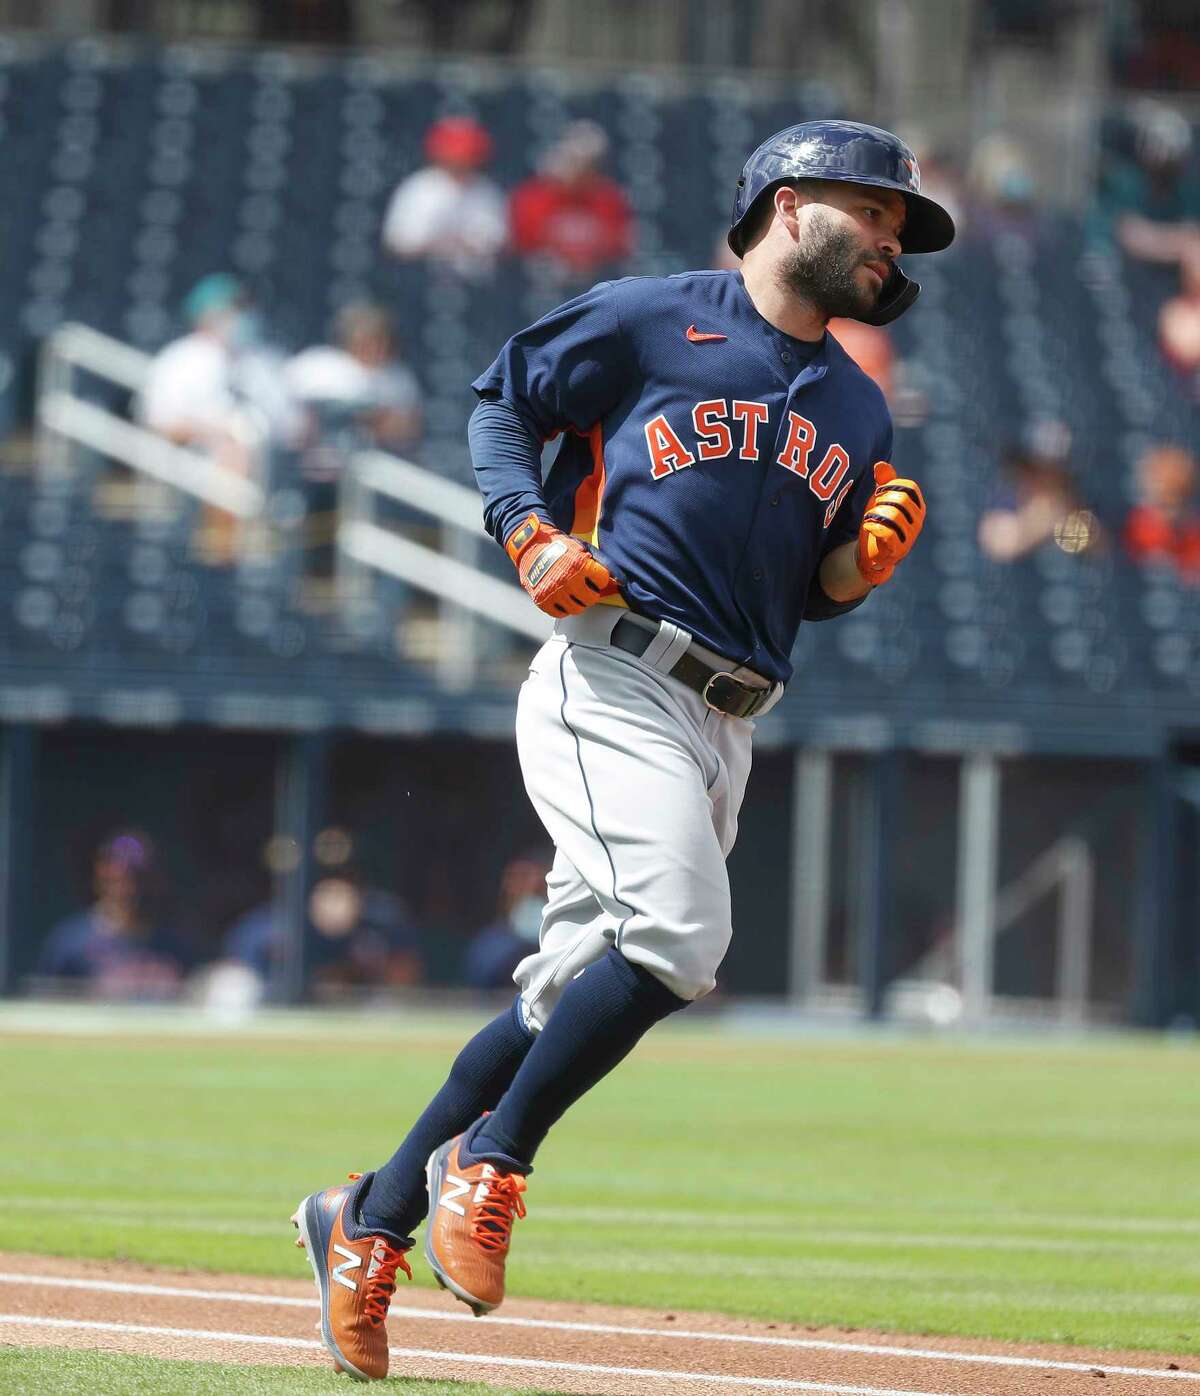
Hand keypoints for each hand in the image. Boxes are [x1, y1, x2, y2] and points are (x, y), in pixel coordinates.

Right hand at [505, 513, 618, 615]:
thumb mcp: (583, 548)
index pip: (602, 580)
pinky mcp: (542, 600)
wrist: (531, 546)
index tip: (594, 576)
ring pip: (577, 609)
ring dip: (578, 602)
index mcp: (580, 564)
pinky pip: (560, 614)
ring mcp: (554, 592)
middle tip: (585, 587)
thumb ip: (602, 563)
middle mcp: (568, 580)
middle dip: (591, 593)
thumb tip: (621, 581)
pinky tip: (562, 598)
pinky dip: (563, 608)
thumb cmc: (561, 547)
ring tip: (574, 593)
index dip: (600, 578)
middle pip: (591, 599)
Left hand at [855, 462, 925, 585]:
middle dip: (882, 500)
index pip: (910, 487)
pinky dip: (874, 527)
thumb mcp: (881, 499)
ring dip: (876, 514)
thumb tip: (880, 464)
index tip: (880, 491)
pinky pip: (888, 534)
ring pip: (894, 516)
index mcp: (917, 506)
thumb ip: (883, 482)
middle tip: (874, 506)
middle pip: (901, 500)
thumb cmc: (880, 522)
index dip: (892, 484)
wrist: (873, 552)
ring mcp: (910, 537)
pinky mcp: (898, 550)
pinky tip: (868, 525)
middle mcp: (917, 521)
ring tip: (869, 517)